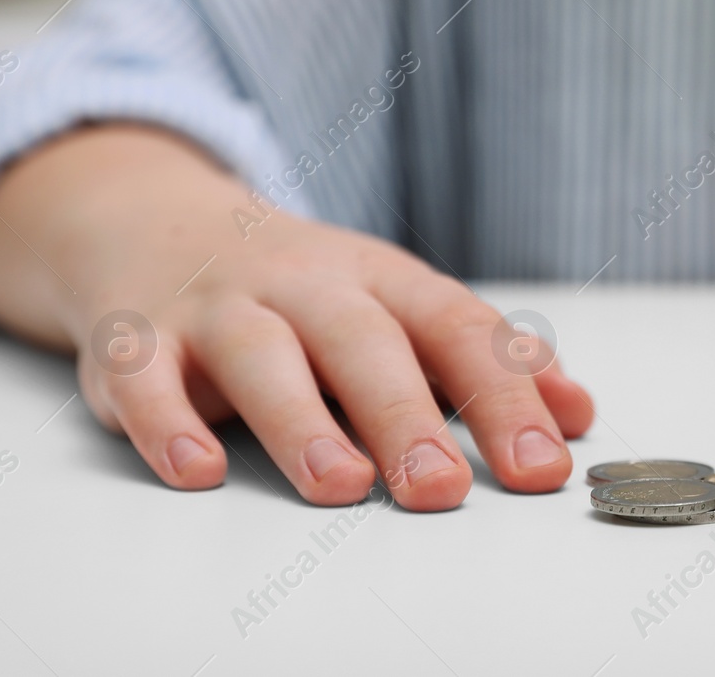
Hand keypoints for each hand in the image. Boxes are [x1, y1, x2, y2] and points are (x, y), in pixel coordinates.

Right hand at [0, 126, 593, 509]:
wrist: (160, 224)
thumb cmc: (307, 290)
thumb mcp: (399, 306)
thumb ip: (484, 362)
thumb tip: (576, 415)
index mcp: (382, 278)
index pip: (456, 329)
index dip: (504, 396)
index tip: (541, 466)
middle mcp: (306, 283)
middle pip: (364, 341)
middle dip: (406, 415)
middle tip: (442, 490)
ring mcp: (220, 306)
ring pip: (262, 354)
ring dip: (301, 421)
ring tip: (341, 486)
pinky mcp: (138, 338)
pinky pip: (143, 375)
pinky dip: (166, 421)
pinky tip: (198, 470)